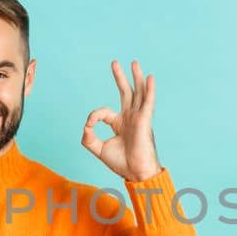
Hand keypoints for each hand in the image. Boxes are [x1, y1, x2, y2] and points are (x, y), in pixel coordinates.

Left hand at [82, 60, 162, 181]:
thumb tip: (86, 126)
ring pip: (138, 92)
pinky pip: (148, 102)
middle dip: (120, 77)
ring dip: (136, 77)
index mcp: (119, 123)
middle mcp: (130, 117)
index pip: (103, 112)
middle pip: (126, 92)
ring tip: (133, 62)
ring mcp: (138, 117)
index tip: (90, 126)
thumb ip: (88, 138)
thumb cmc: (121, 163)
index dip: (94, 117)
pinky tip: (150, 78)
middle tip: (114, 63)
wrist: (136, 173)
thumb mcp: (98, 149)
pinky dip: (149, 89)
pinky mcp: (145, 120)